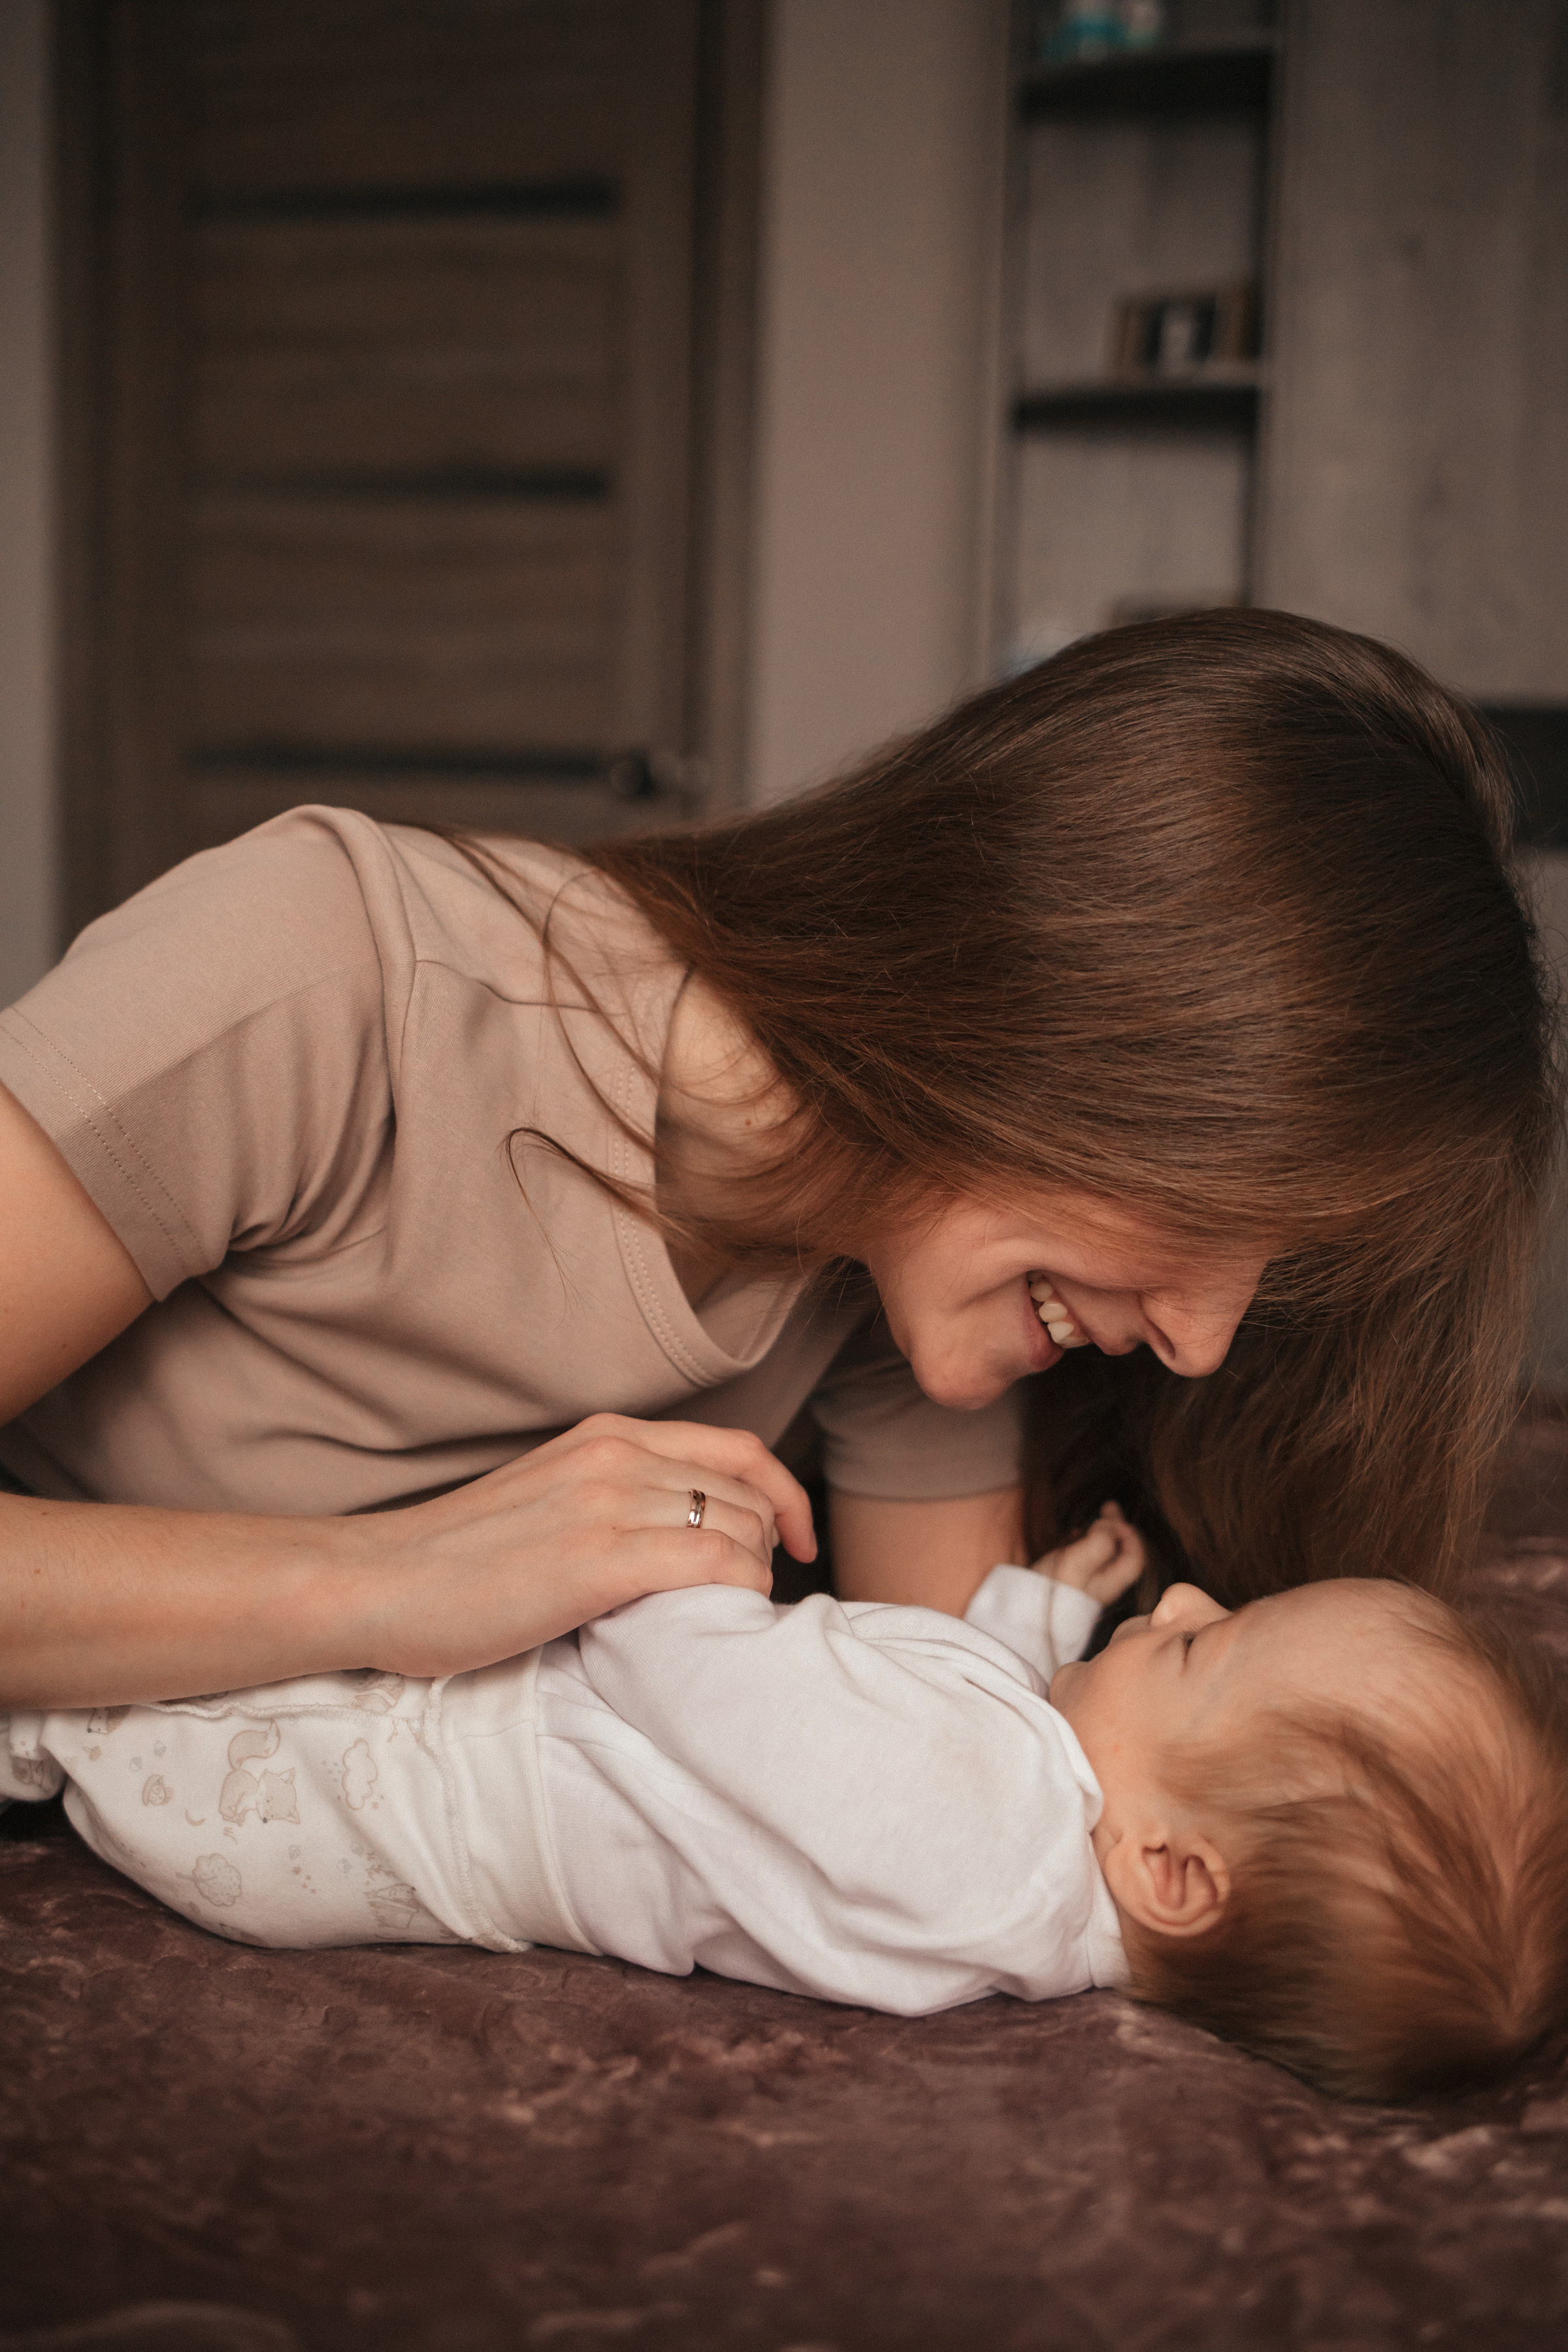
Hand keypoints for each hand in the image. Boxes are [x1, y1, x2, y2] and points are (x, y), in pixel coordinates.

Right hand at [356, 1414, 816, 1677]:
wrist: (379, 1582)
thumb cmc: (455, 1561)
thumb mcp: (548, 1498)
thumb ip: (614, 1498)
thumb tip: (684, 1537)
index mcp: (605, 1436)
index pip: (736, 1449)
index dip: (784, 1495)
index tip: (796, 1543)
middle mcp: (615, 1456)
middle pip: (747, 1492)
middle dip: (771, 1548)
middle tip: (751, 1599)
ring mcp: (608, 1503)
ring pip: (738, 1526)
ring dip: (754, 1575)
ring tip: (727, 1615)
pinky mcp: (598, 1559)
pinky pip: (712, 1561)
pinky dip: (737, 1591)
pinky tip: (720, 1619)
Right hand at [1032, 1501, 1146, 1606]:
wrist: (1024, 1612)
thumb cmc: (1053, 1588)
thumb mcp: (1078, 1561)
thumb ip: (1100, 1541)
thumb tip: (1110, 1525)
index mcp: (1111, 1582)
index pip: (1135, 1557)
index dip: (1130, 1534)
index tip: (1114, 1519)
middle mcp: (1102, 1584)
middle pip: (1120, 1553)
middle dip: (1116, 1528)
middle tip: (1108, 1506)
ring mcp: (1085, 1583)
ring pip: (1102, 1554)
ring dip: (1100, 1533)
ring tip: (1091, 1519)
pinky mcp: (1069, 1581)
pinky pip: (1083, 1558)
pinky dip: (1082, 1543)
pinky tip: (1073, 1535)